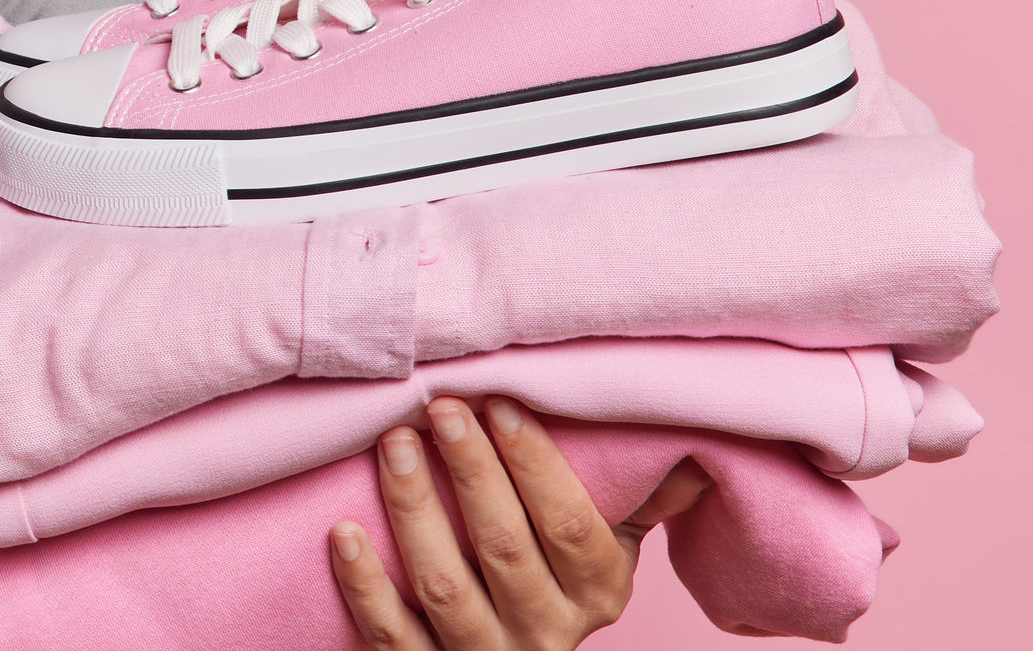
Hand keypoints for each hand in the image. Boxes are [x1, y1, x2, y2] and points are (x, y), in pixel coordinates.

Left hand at [326, 395, 711, 649]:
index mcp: (598, 593)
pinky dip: (365, 587)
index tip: (497, 404)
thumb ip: (641, 496)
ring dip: (415, 512)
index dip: (534, 464)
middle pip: (504, 548)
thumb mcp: (612, 547)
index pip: (570, 526)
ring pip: (446, 586)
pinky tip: (342, 533)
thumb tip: (690, 439)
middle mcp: (546, 631)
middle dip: (470, 472)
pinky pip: (392, 635)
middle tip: (437, 407)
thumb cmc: (559, 579)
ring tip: (392, 446)